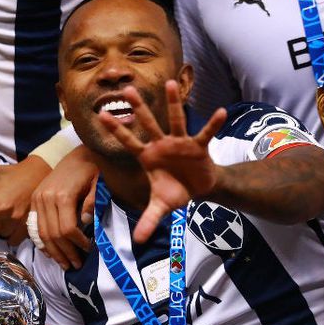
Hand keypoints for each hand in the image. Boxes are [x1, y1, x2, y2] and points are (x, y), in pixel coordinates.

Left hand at [0, 155, 51, 245]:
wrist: (38, 173)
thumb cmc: (12, 174)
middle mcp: (3, 211)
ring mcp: (16, 219)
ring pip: (1, 235)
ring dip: (1, 229)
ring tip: (6, 216)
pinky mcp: (27, 225)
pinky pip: (14, 240)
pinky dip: (12, 234)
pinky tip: (14, 222)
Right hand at [29, 146, 97, 269]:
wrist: (77, 154)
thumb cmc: (92, 169)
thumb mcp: (99, 183)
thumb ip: (93, 201)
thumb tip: (86, 222)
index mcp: (62, 194)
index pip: (67, 228)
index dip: (78, 243)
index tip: (88, 249)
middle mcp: (45, 198)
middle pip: (53, 234)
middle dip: (65, 253)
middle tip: (76, 265)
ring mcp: (37, 199)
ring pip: (42, 233)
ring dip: (54, 252)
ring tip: (65, 264)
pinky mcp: (34, 199)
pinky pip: (35, 226)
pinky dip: (42, 242)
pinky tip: (51, 252)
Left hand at [99, 80, 226, 242]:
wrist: (198, 188)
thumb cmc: (175, 192)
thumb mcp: (161, 207)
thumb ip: (149, 220)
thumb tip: (138, 241)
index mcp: (148, 157)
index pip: (128, 141)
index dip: (116, 130)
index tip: (101, 115)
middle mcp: (161, 145)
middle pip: (148, 124)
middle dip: (138, 108)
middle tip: (126, 88)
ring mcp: (179, 142)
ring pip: (175, 120)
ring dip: (173, 103)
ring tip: (169, 83)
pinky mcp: (198, 146)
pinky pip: (205, 133)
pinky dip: (214, 124)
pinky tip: (222, 112)